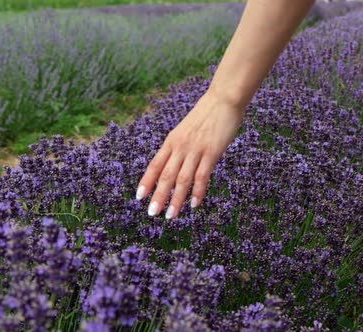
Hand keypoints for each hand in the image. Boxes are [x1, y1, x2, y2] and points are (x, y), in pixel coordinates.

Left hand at [136, 90, 245, 218]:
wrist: (224, 99)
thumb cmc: (208, 114)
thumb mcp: (188, 130)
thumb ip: (182, 147)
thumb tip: (179, 164)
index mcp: (172, 141)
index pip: (155, 164)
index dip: (147, 181)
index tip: (139, 197)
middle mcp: (180, 146)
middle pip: (165, 175)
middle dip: (158, 196)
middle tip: (151, 213)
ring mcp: (195, 150)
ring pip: (182, 179)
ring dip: (176, 199)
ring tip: (170, 216)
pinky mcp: (212, 152)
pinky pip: (202, 176)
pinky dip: (197, 192)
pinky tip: (194, 204)